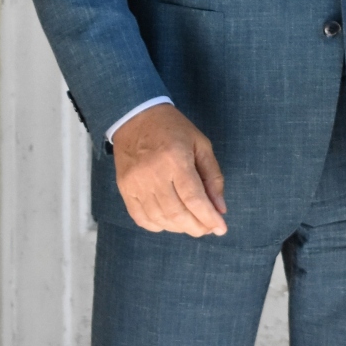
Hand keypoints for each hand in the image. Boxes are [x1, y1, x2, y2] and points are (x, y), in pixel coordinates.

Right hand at [111, 103, 227, 235]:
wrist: (136, 117)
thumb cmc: (173, 129)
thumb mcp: (201, 144)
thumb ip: (212, 176)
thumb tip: (220, 208)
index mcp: (176, 159)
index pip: (193, 198)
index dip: (208, 217)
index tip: (221, 228)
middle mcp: (153, 174)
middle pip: (176, 213)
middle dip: (196, 226)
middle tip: (208, 229)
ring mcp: (135, 183)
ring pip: (159, 218)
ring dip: (179, 228)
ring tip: (192, 225)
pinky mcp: (124, 189)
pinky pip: (141, 217)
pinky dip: (157, 226)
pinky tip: (170, 222)